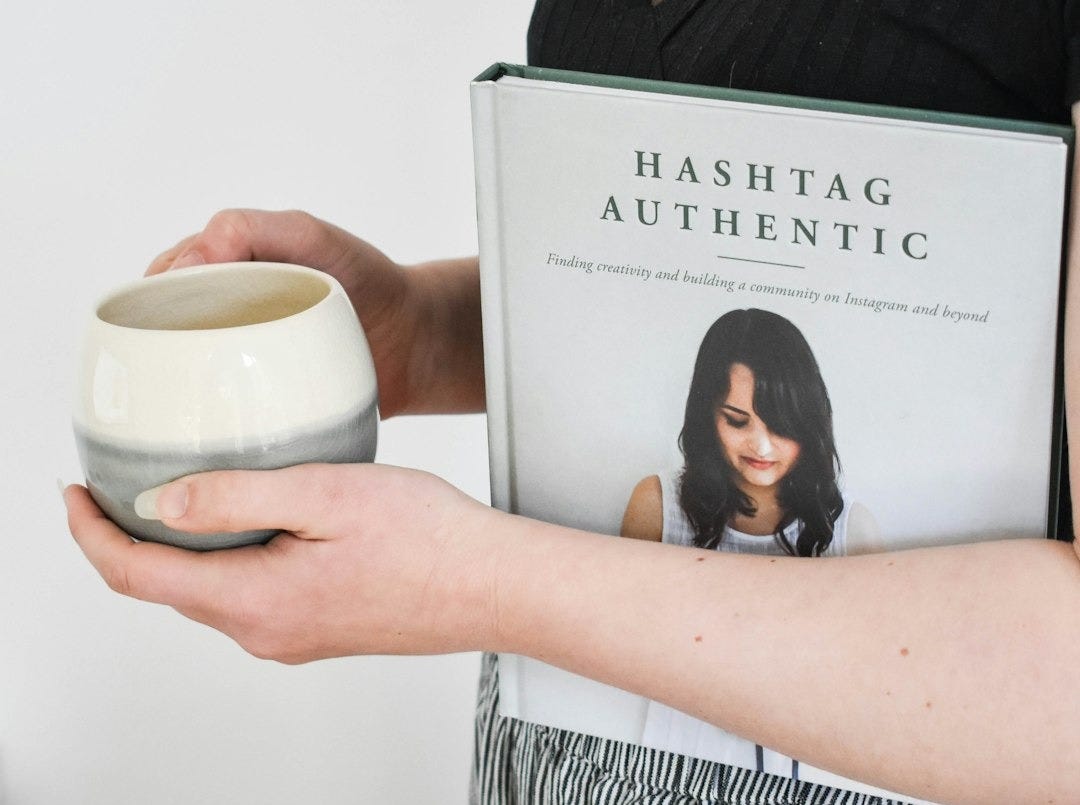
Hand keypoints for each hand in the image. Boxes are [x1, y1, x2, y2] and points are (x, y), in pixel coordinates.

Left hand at [64, 464, 500, 662]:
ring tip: (184, 493)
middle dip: (131, 539)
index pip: (139, 575)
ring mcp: (294, 637)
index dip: (92, 534)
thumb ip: (235, 496)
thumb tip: (159, 503)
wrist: (493, 584)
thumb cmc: (429, 537)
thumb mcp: (324, 494)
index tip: (73, 494)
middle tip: (121, 483)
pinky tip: (251, 522)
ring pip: (210, 591)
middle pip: (168, 589)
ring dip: (182, 548)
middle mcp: (266, 632)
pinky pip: (249, 596)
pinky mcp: (319, 629)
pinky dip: (226, 559)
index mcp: (256, 600)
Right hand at [146, 209, 483, 415]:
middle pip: (162, 335)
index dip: (146, 303)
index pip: (159, 286)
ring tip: (173, 404)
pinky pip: (222, 417)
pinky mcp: (260, 408)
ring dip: (173, 393)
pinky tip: (201, 437)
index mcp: (222, 276)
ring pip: (185, 380)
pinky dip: (208, 425)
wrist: (417, 342)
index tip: (153, 320)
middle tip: (159, 368)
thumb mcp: (315, 239)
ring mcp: (240, 366)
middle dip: (151, 350)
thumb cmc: (369, 280)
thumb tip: (200, 250)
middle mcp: (223, 321)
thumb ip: (259, 228)